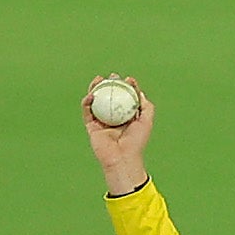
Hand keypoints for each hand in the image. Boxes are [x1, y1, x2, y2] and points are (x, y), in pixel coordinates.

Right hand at [82, 77, 153, 197]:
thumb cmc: (136, 142)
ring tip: (98, 79)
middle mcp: (113, 117)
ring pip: (96, 101)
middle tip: (112, 76)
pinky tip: (91, 94)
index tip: (128, 79)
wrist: (122, 158)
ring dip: (95, 88)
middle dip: (110, 84)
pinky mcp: (91, 127)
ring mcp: (101, 122)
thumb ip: (146, 106)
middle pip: (110, 96)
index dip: (126, 86)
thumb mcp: (147, 121)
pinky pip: (87, 112)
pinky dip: (87, 102)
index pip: (125, 97)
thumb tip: (139, 92)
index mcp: (126, 116)